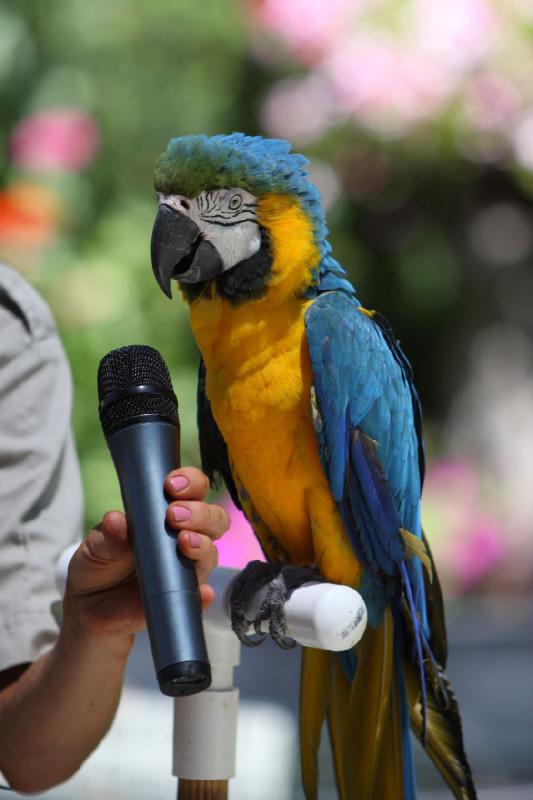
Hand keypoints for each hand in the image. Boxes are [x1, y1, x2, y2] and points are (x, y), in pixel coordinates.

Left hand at [64, 467, 228, 645]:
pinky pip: (201, 598)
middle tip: (174, 514)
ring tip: (184, 542)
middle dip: (200, 513)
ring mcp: (186, 569)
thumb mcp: (95, 546)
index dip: (191, 482)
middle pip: (214, 519)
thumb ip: (107, 535)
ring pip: (211, 553)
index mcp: (166, 514)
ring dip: (203, 545)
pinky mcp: (182, 599)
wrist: (89, 609)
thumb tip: (116, 520)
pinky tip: (201, 592)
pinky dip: (204, 594)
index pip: (193, 490)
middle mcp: (183, 538)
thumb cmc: (98, 565)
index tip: (172, 484)